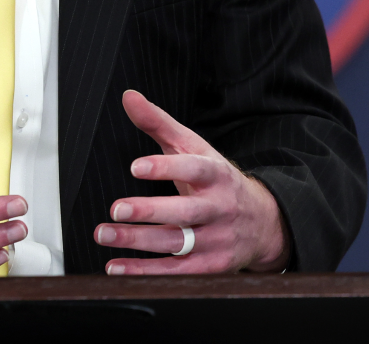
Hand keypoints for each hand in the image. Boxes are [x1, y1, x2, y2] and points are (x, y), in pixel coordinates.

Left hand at [96, 89, 290, 274]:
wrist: (263, 221)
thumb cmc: (216, 180)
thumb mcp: (194, 148)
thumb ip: (159, 123)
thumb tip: (129, 97)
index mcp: (216, 175)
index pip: (194, 170)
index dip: (166, 167)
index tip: (136, 166)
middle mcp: (219, 209)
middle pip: (186, 212)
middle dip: (150, 211)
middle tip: (117, 209)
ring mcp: (217, 240)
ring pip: (177, 243)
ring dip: (138, 241)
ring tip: (105, 235)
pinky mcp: (211, 266)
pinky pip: (176, 271)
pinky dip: (145, 271)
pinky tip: (116, 267)